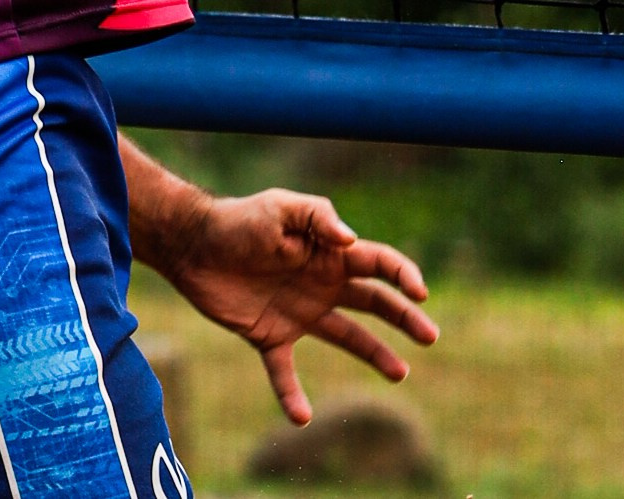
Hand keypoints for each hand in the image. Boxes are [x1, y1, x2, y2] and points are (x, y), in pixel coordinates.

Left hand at [154, 186, 435, 421]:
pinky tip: (302, 416)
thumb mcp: (279, 207)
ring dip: (374, 354)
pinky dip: (293, 395)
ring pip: (346, 337)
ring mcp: (299, 312)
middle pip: (373, 302)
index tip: (420, 294)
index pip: (377, 263)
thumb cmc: (239, 219)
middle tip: (430, 336)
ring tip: (400, 374)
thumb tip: (351, 240)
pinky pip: (286, 372)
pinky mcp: (269, 336)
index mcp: (327, 253)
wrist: (193, 243)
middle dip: (404, 317)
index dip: (402, 275)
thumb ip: (317, 218)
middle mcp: (321, 284)